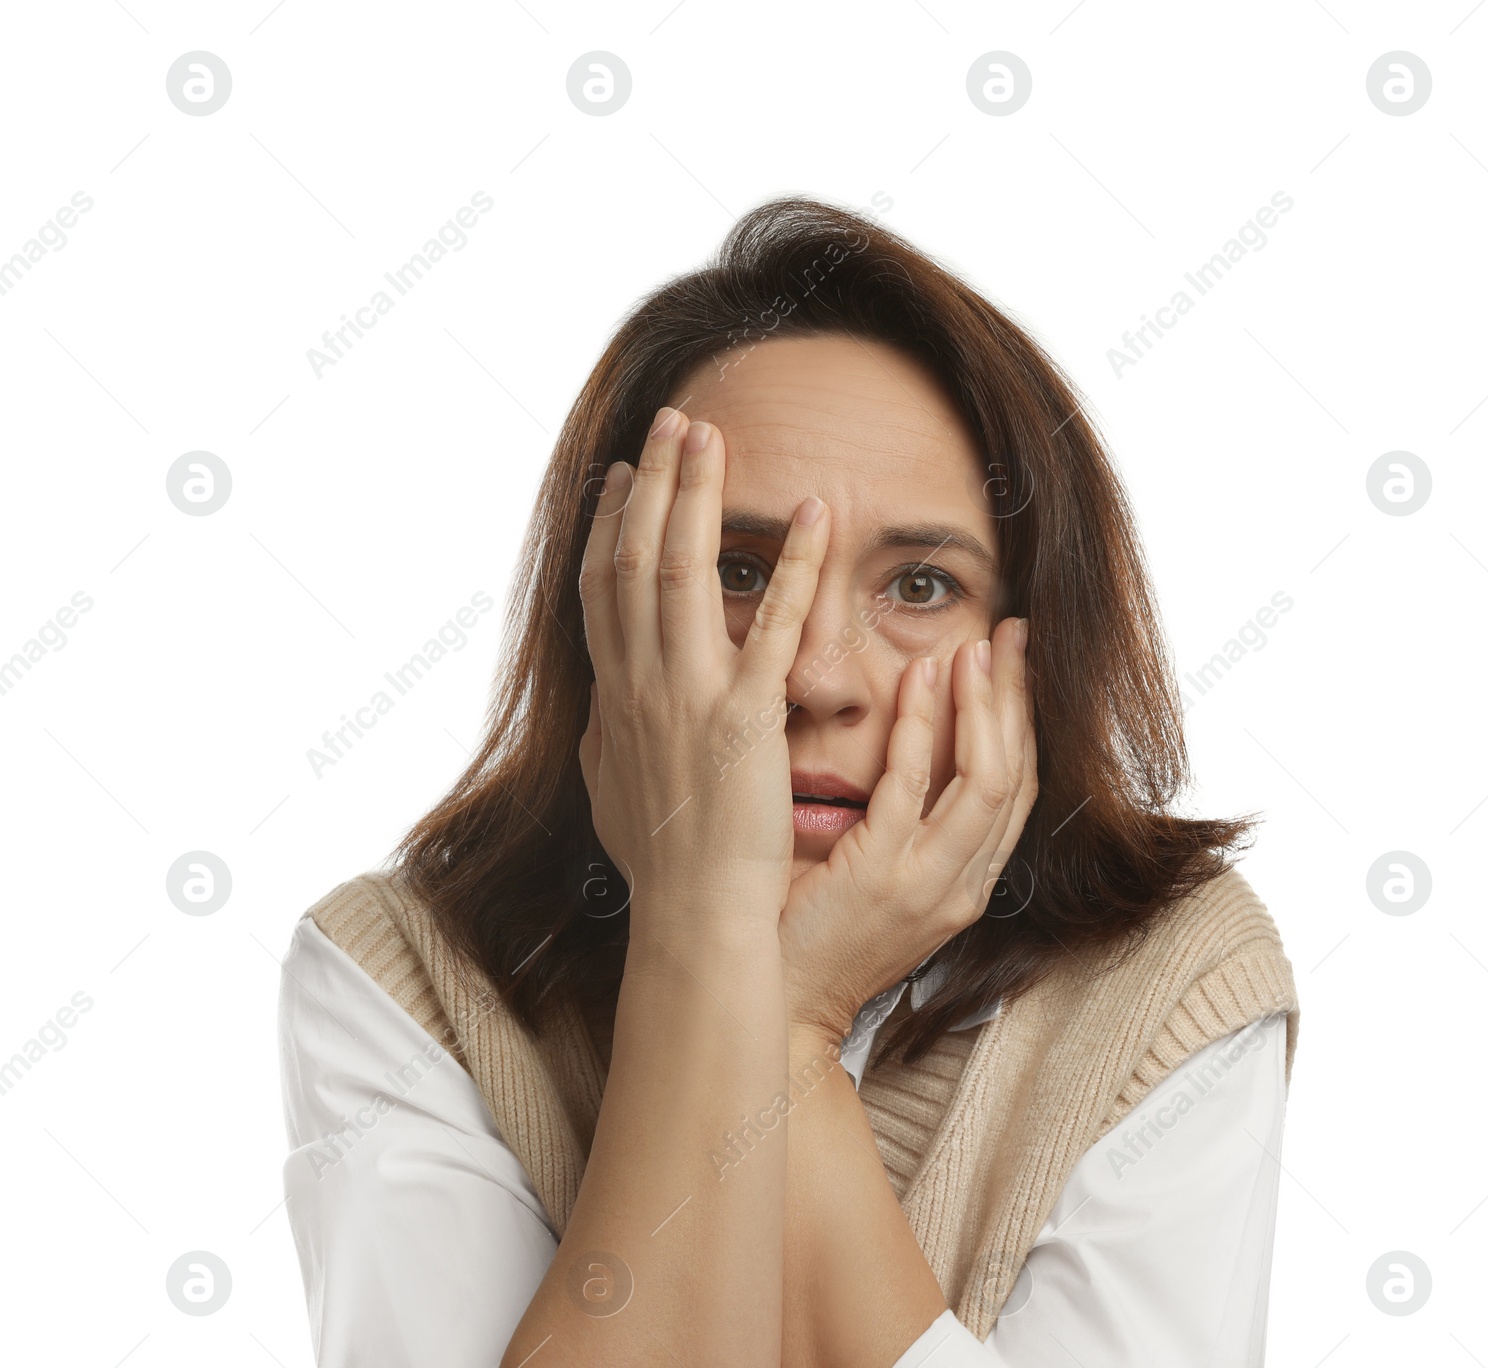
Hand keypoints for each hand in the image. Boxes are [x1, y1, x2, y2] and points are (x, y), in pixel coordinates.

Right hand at [577, 408, 829, 934]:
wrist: (693, 919)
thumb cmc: (662, 868)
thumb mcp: (613, 794)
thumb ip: (607, 743)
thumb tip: (598, 713)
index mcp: (614, 698)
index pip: (601, 590)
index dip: (609, 524)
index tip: (622, 477)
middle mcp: (638, 685)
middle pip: (633, 557)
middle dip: (652, 483)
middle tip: (673, 421)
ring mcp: (687, 696)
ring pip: (680, 571)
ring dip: (695, 495)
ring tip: (711, 434)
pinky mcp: (745, 719)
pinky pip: (771, 625)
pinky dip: (793, 565)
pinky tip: (815, 515)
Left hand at [778, 618, 1036, 1044]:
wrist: (772, 1006)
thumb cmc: (807, 934)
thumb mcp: (872, 878)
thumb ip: (896, 823)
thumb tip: (899, 750)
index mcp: (961, 884)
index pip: (1015, 790)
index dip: (1021, 721)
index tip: (1013, 663)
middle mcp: (960, 886)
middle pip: (1017, 775)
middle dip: (1020, 699)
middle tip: (1017, 633)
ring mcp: (927, 884)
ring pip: (987, 779)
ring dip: (985, 705)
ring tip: (980, 645)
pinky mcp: (882, 878)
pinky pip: (914, 788)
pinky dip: (924, 727)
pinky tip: (921, 679)